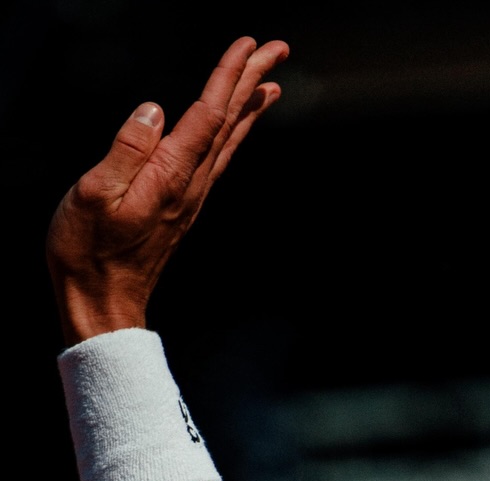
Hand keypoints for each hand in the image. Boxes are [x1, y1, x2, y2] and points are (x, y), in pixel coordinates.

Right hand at [47, 36, 286, 344]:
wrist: (100, 301)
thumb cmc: (88, 251)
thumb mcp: (95, 194)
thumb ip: (127, 149)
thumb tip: (154, 109)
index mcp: (168, 176)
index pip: (208, 115)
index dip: (229, 76)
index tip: (249, 45)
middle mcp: (188, 186)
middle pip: (227, 123)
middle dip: (251, 81)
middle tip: (276, 48)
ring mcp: (189, 197)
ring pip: (227, 141)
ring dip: (247, 107)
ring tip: (269, 82)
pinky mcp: (182, 207)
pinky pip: (215, 160)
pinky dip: (231, 135)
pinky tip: (235, 127)